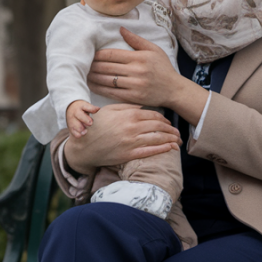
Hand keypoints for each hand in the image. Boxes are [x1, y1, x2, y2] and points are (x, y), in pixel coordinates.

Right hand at [62, 103, 180, 175]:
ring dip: (171, 139)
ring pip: (158, 138)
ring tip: (178, 140)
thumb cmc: (95, 125)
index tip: (169, 122)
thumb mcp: (109, 110)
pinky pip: (150, 151)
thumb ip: (127, 106)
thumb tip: (142, 107)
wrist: (83, 145)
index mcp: (129, 115)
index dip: (164, 119)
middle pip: (159, 127)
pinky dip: (163, 149)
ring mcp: (131, 142)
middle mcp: (132, 128)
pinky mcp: (129, 154)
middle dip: (171, 129)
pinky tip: (171, 148)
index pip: (154, 115)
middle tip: (177, 132)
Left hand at [90, 28, 182, 108]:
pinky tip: (92, 85)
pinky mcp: (133, 97)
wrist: (174, 90)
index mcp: (139, 57)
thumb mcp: (154, 49)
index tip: (90, 54)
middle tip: (82, 64)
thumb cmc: (163, 68)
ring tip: (84, 74)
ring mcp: (134, 85)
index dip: (98, 54)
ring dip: (93, 77)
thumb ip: (136, 39)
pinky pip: (111, 93)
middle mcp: (136, 71)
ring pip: (107, 80)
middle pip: (107, 67)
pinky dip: (99, 89)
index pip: (112, 54)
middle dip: (92, 65)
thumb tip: (120, 29)